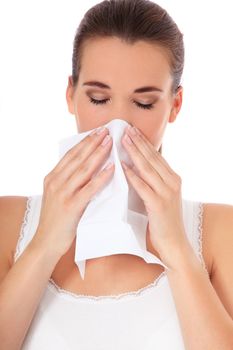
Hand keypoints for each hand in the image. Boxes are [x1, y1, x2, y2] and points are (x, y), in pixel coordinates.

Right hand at [33, 127, 114, 257]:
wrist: (45, 243)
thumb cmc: (55, 220)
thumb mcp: (57, 195)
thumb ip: (67, 182)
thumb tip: (85, 168)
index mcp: (52, 177)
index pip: (70, 154)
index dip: (85, 142)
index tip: (97, 131)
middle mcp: (56, 182)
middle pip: (78, 158)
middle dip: (93, 142)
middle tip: (106, 131)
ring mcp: (62, 193)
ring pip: (83, 169)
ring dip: (98, 154)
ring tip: (110, 143)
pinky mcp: (70, 206)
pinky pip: (89, 188)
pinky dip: (101, 177)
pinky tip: (111, 169)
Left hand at [121, 125, 188, 266]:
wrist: (174, 243)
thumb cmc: (163, 220)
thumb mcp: (161, 195)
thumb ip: (152, 181)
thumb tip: (135, 165)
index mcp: (172, 178)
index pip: (156, 155)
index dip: (143, 142)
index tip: (131, 129)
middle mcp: (172, 182)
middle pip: (152, 157)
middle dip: (137, 142)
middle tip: (125, 128)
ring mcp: (166, 193)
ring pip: (147, 168)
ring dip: (134, 153)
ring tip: (122, 140)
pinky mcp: (159, 205)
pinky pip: (143, 186)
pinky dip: (132, 176)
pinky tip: (122, 167)